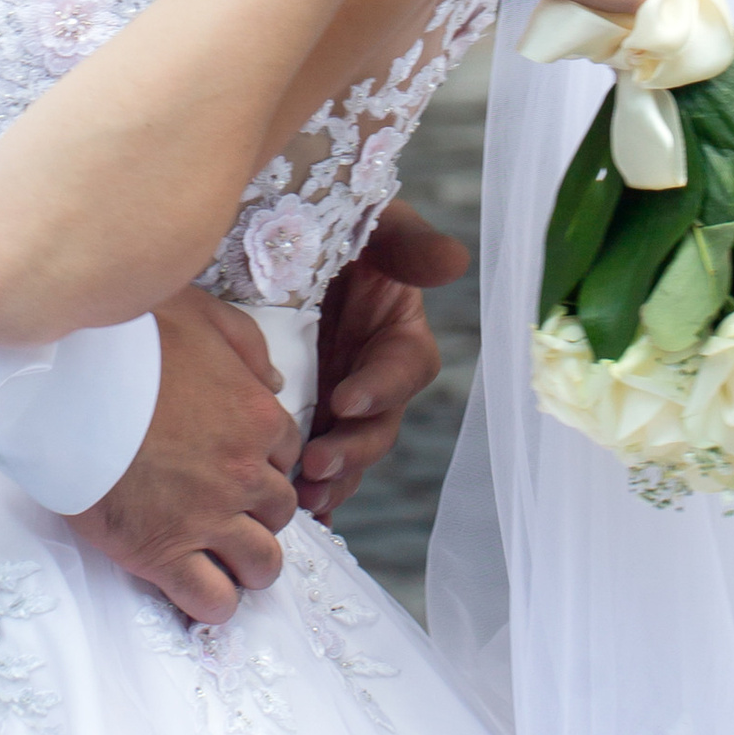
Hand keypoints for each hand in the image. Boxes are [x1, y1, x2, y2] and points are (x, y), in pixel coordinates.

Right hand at [71, 289, 302, 623]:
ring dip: (249, 562)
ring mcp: (207, 519)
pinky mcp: (162, 554)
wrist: (61, 384)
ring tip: (222, 557)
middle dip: (259, 511)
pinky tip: (198, 588)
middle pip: (281, 510)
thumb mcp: (198, 314)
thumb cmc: (122, 342)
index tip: (236, 461)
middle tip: (223, 506)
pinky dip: (214, 602)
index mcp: (256, 417)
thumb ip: (245, 344)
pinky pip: (212, 600)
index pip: (287, 453)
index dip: (263, 458)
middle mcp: (243, 473)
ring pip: (262, 563)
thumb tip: (274, 378)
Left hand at [299, 202, 465, 518]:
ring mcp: (338, 399)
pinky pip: (313, 456)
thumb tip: (454, 262)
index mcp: (397, 333)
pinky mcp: (305, 414)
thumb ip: (409, 243)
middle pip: (378, 425)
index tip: (346, 398)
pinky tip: (292, 513)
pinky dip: (312, 488)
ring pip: (347, 450)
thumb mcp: (374, 224)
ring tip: (303, 496)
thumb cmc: (337, 221)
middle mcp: (374, 374)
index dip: (381, 387)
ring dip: (332, 479)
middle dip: (351, 449)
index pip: (405, 368)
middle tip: (316, 464)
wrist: (279, 238)